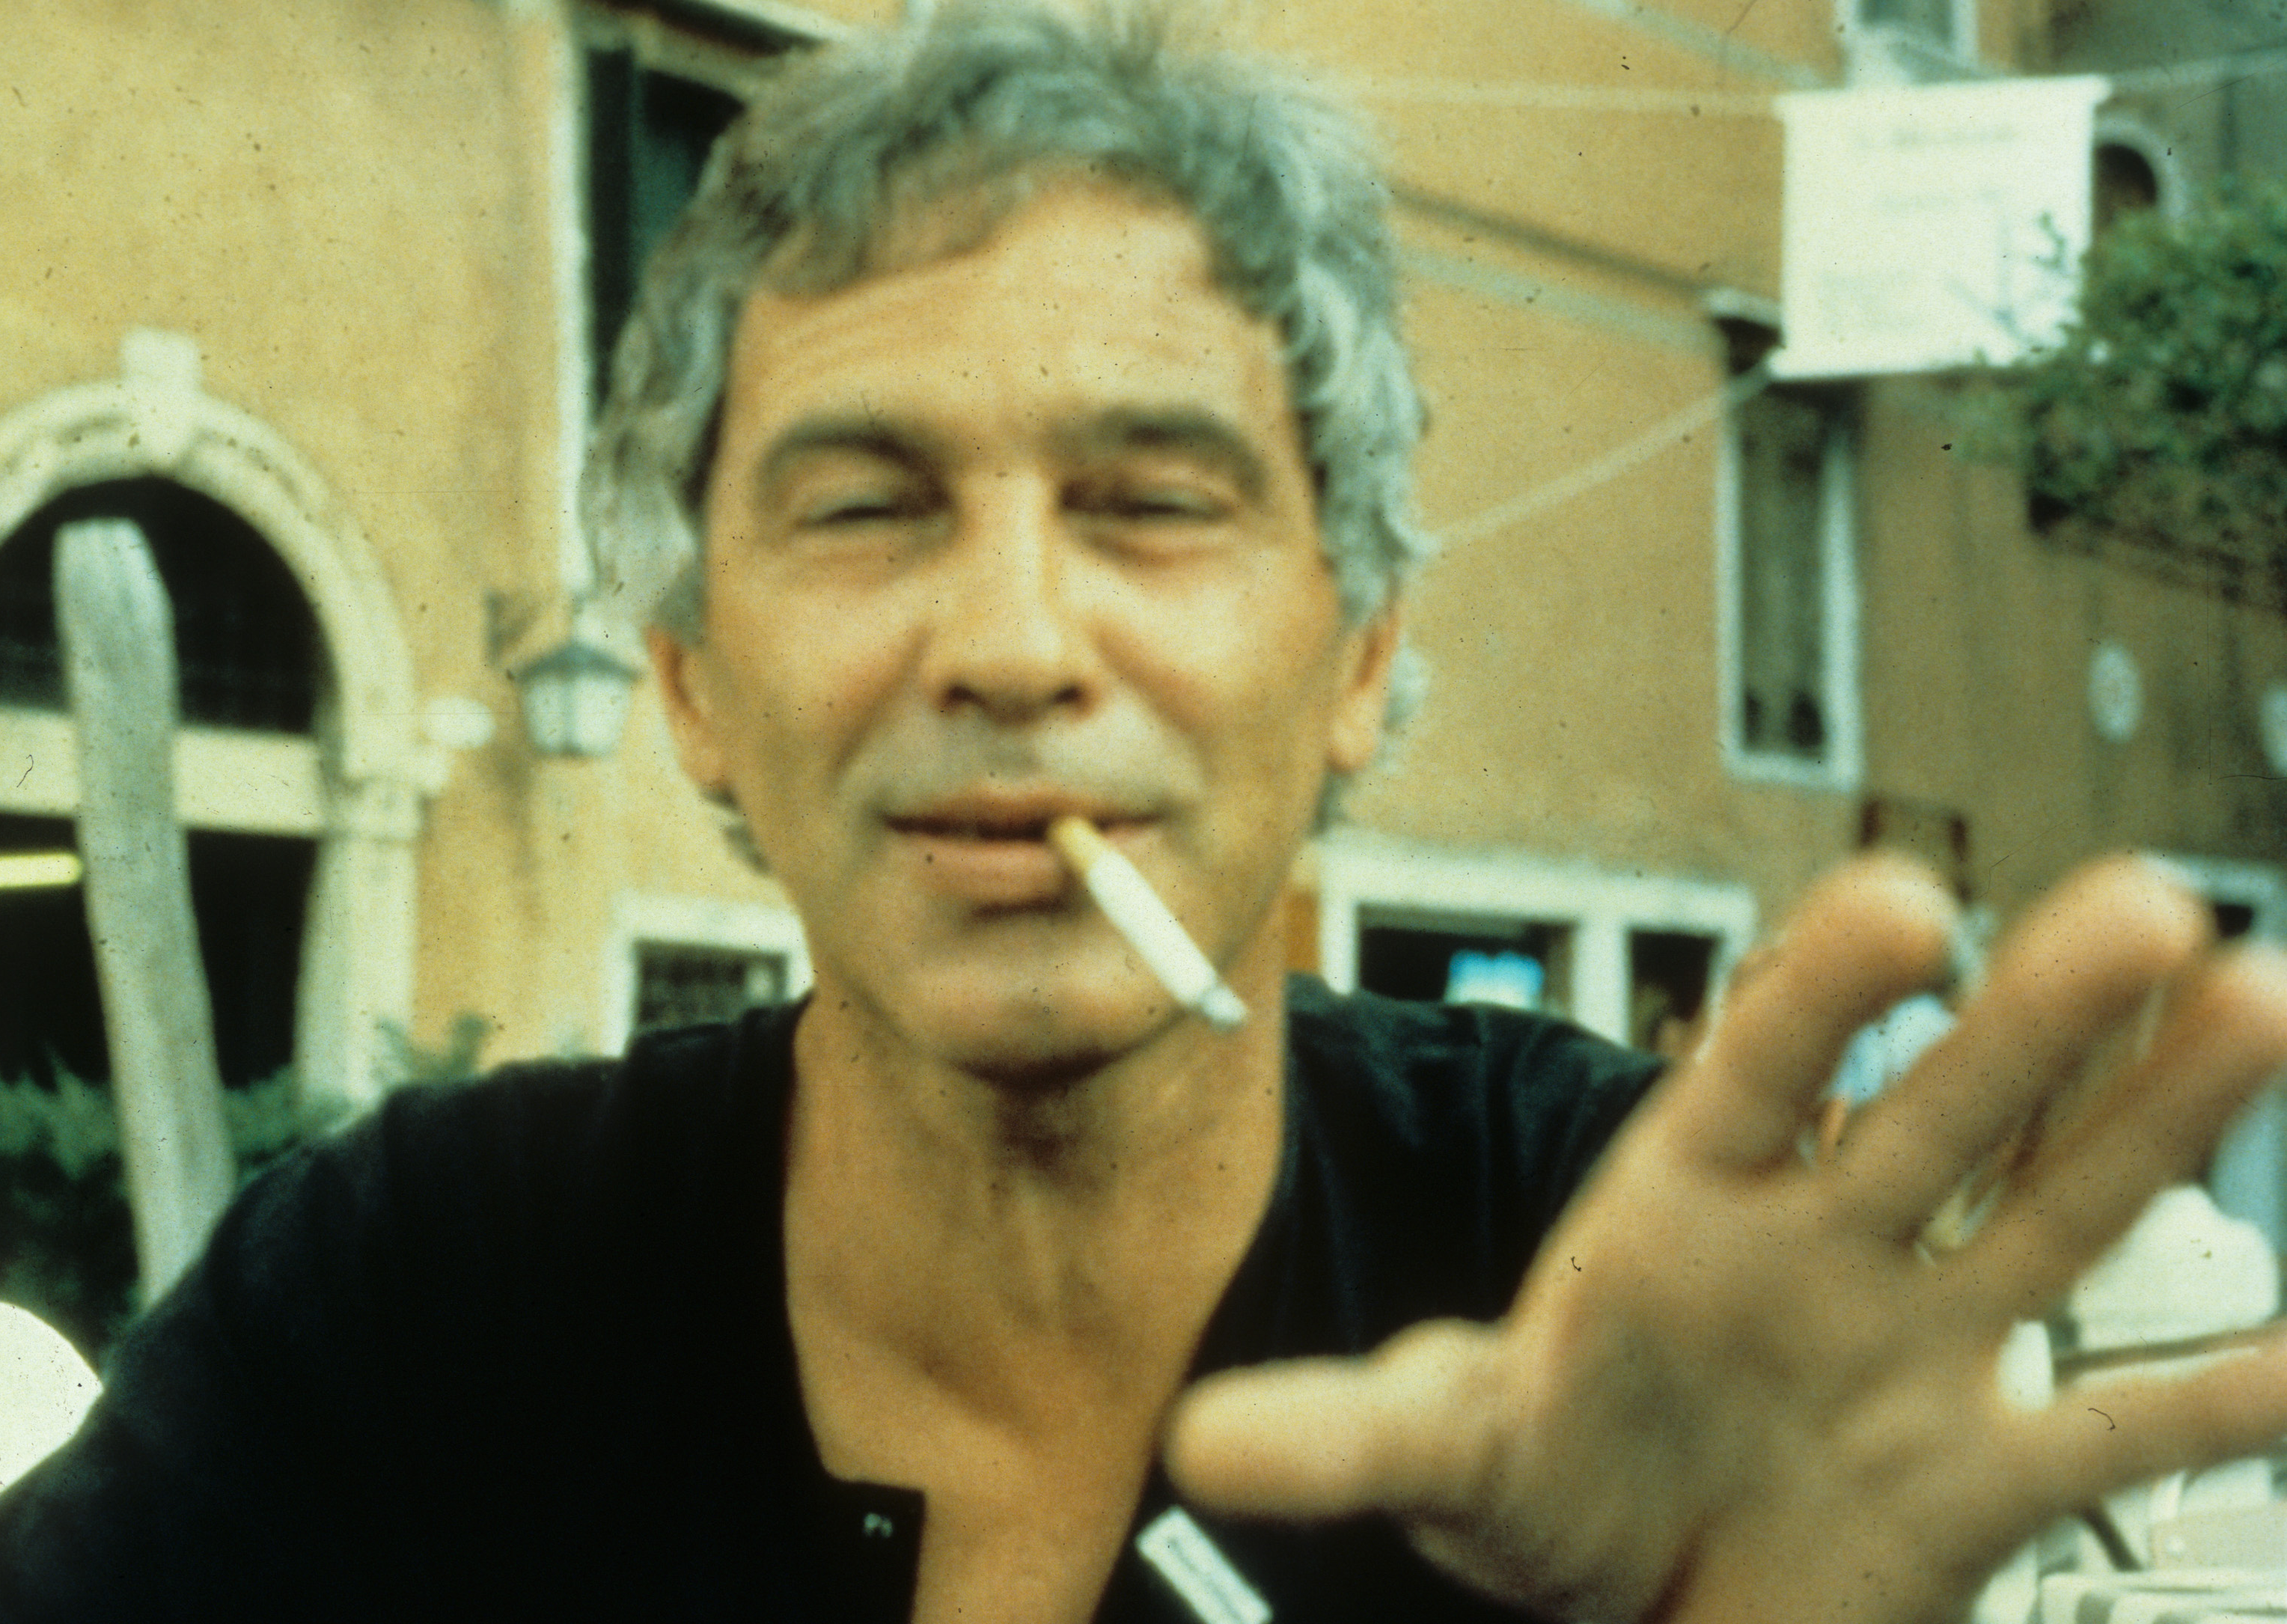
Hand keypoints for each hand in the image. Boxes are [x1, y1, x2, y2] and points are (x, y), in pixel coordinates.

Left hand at [1165, 855, 2286, 1622]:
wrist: (1630, 1579)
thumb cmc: (1543, 1470)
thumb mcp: (1443, 1448)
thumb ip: (1352, 1432)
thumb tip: (1201, 1438)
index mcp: (1684, 1205)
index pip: (1756, 1070)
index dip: (1822, 995)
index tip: (1903, 902)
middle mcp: (1821, 1244)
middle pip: (1935, 1113)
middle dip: (2032, 1023)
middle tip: (2142, 905)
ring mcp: (1918, 1344)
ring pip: (2051, 1213)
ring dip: (2156, 1119)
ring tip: (2259, 993)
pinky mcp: (1985, 1469)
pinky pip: (2121, 1430)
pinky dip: (2221, 1403)